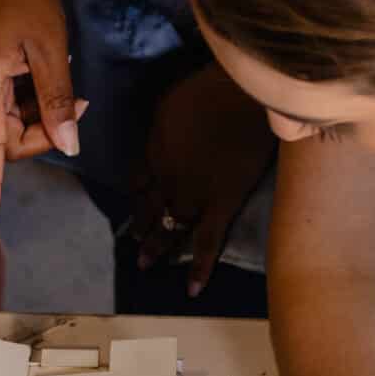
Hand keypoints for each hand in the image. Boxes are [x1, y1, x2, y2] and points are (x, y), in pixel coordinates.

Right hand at [0, 0, 83, 231]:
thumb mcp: (49, 45)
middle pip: (10, 139)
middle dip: (46, 130)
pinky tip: (43, 69)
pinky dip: (32, 98)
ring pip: (13, 122)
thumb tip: (67, 144)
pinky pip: (9, 105)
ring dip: (42, 112)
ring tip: (58, 71)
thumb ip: (57, 98)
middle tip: (78, 98)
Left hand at [134, 63, 276, 296]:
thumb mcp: (171, 100)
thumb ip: (165, 123)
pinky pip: (207, 241)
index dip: (138, 190)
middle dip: (140, 224)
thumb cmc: (210, 86)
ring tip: (146, 264)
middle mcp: (167, 177)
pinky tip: (192, 289)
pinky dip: (199, 266)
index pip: (140, 177)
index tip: (134, 200)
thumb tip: (166, 133)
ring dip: (158, 246)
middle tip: (133, 243)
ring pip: (170, 227)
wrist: (241, 93)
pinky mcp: (222, 204)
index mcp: (155, 149)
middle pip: (151, 205)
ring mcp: (193, 194)